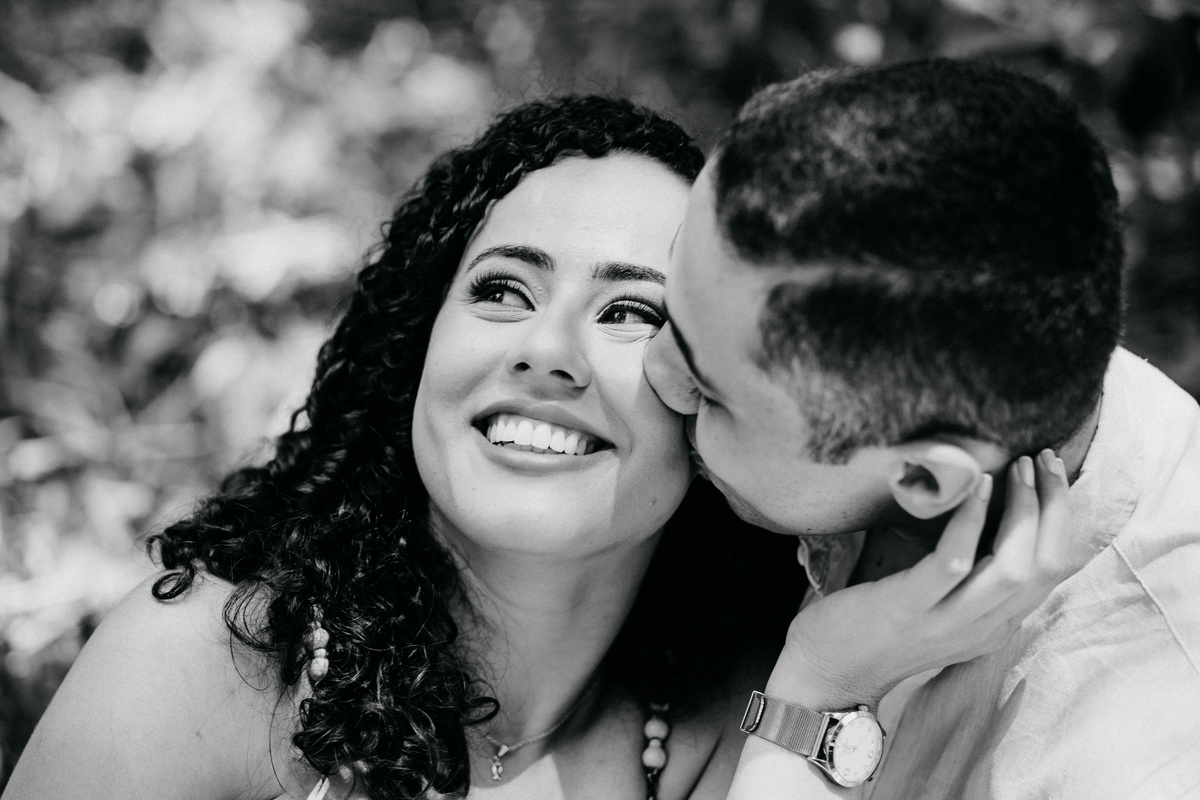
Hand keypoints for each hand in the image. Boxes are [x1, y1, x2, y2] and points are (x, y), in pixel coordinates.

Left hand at [766, 449, 1070, 709]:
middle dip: (1054, 507)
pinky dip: (970, 521)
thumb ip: (967, 574)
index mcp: (994, 624)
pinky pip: (952, 564)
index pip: (1051, 572)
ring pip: (1012, 569)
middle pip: (1044, 567)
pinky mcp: (908, 609)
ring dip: (1024, 512)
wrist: (828, 671)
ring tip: (1017, 467)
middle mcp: (982, 628)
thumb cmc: (876, 625)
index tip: (1054, 473)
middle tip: (1045, 459)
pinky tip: (975, 486)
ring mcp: (947, 622)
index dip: (1063, 520)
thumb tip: (981, 507)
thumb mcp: (939, 605)